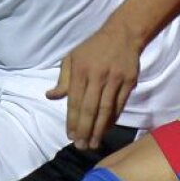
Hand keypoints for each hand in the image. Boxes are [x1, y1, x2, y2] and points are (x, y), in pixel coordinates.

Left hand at [46, 21, 141, 150]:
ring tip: (93, 143)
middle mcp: (97, 75)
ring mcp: (115, 79)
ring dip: (99, 129)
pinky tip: (106, 130)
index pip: (75, 101)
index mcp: (81, 70)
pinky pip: (120, 105)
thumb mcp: (73, 58)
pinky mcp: (129, 81)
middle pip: (90, 108)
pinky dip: (113, 119)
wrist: (123, 34)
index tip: (70, 136)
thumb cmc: (93, 48)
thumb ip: (63, 79)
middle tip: (81, 146)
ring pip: (106, 109)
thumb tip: (50, 96)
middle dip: (85, 130)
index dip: (72, 120)